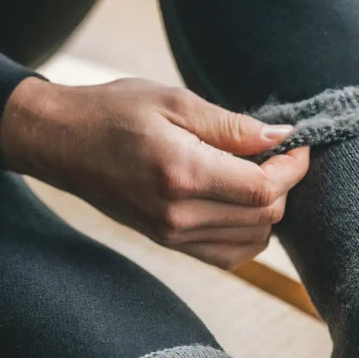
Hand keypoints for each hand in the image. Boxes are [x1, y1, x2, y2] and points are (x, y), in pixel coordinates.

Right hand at [0, 76, 308, 269]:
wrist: (61, 143)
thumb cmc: (114, 112)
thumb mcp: (175, 102)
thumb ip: (232, 126)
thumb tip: (282, 137)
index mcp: (182, 174)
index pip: (263, 189)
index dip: (293, 168)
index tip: (296, 144)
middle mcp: (179, 215)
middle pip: (265, 217)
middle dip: (284, 185)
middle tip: (277, 153)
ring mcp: (173, 235)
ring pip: (253, 240)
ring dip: (268, 210)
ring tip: (256, 174)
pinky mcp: (169, 244)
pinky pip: (229, 255)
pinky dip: (248, 233)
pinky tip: (240, 202)